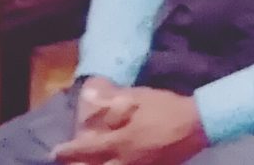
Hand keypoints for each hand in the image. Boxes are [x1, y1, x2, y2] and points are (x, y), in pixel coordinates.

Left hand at [53, 87, 205, 164]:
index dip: (68, 151)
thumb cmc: (167, 108)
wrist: (198, 124)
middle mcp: (126, 160)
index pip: (86, 149)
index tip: (55, 152)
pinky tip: (117, 164)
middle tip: (69, 164)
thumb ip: (112, 100)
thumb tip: (88, 96)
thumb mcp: (139, 98)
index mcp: (121, 141)